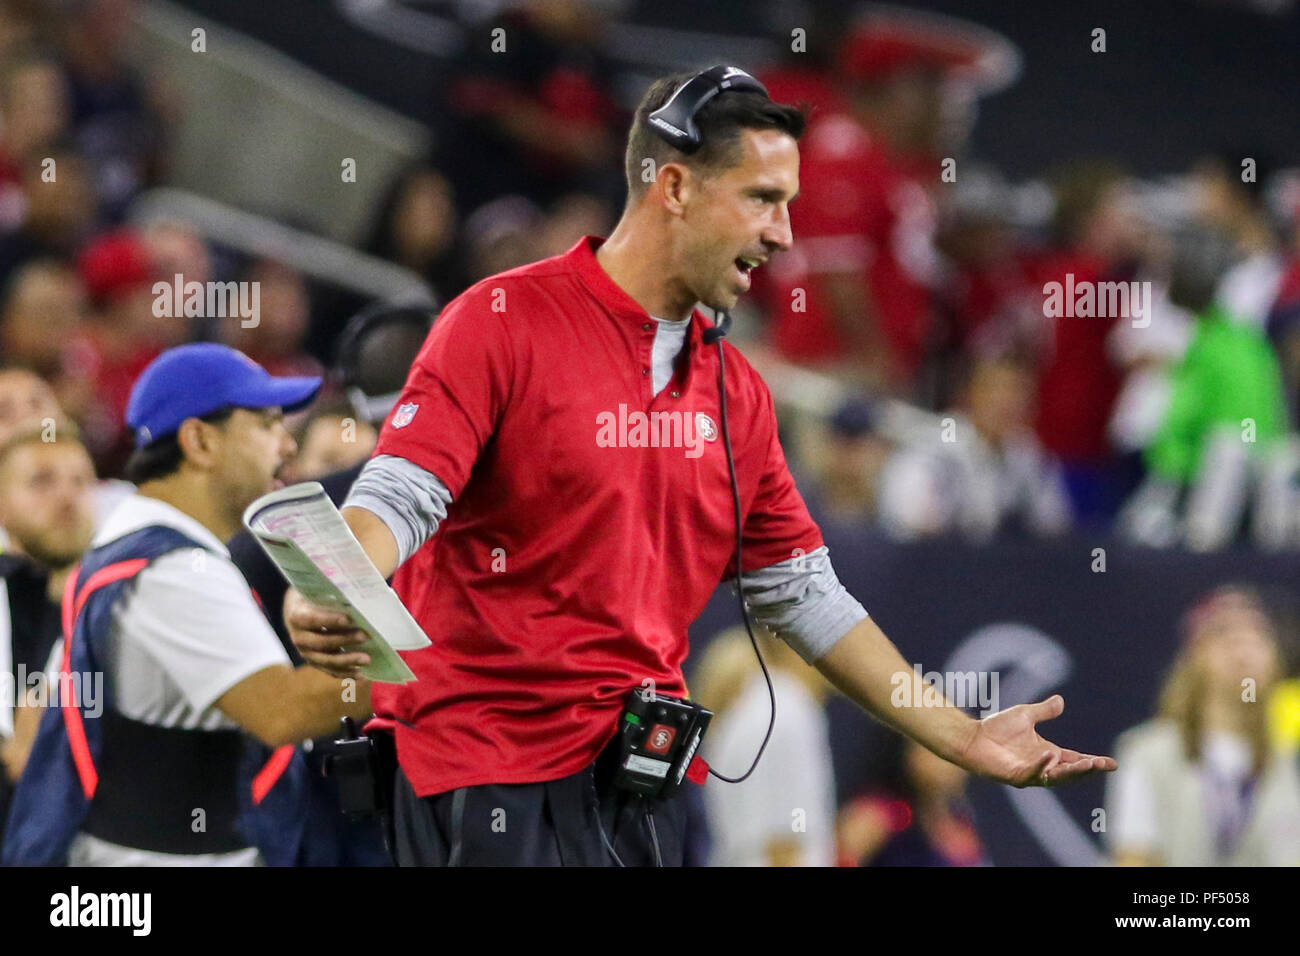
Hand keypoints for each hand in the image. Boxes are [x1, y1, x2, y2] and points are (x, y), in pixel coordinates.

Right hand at [284, 587, 370, 678]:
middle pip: (319, 643)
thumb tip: (359, 581)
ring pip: (325, 660)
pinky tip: (361, 673)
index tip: (348, 618)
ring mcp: (305, 652)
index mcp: (296, 614)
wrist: (301, 608)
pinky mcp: (315, 661)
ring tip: (367, 659)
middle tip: (365, 635)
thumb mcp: (318, 588)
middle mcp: (297, 636)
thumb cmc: (315, 594)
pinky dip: (345, 673)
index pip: (310, 619)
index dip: (328, 620)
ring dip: (347, 660)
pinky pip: (329, 670)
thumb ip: (333, 589)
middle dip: (343, 640)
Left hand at [957, 695, 1116, 787]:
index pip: (1076, 760)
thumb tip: (1060, 700)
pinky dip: (1042, 766)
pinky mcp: (1015, 776)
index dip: (1093, 762)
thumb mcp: (1025, 715)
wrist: (972, 737)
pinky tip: (1051, 756)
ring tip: (1088, 764)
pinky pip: (1033, 774)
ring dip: (1073, 772)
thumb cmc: (996, 728)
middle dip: (1088, 769)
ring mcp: (1030, 773)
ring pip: (1057, 777)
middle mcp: (1042, 765)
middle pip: (1071, 772)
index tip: (1112, 764)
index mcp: (1048, 753)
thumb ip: (1044, 711)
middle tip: (1104, 765)